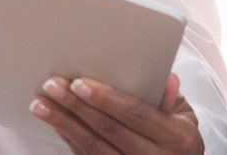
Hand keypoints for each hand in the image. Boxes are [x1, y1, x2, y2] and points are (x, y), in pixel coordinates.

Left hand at [30, 73, 202, 153]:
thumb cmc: (178, 136)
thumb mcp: (185, 115)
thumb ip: (171, 97)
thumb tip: (165, 79)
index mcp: (177, 139)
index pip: (136, 114)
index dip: (106, 98)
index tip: (80, 83)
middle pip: (108, 130)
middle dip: (77, 106)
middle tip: (53, 86)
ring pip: (92, 147)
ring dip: (63, 124)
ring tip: (41, 104)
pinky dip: (68, 139)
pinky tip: (55, 122)